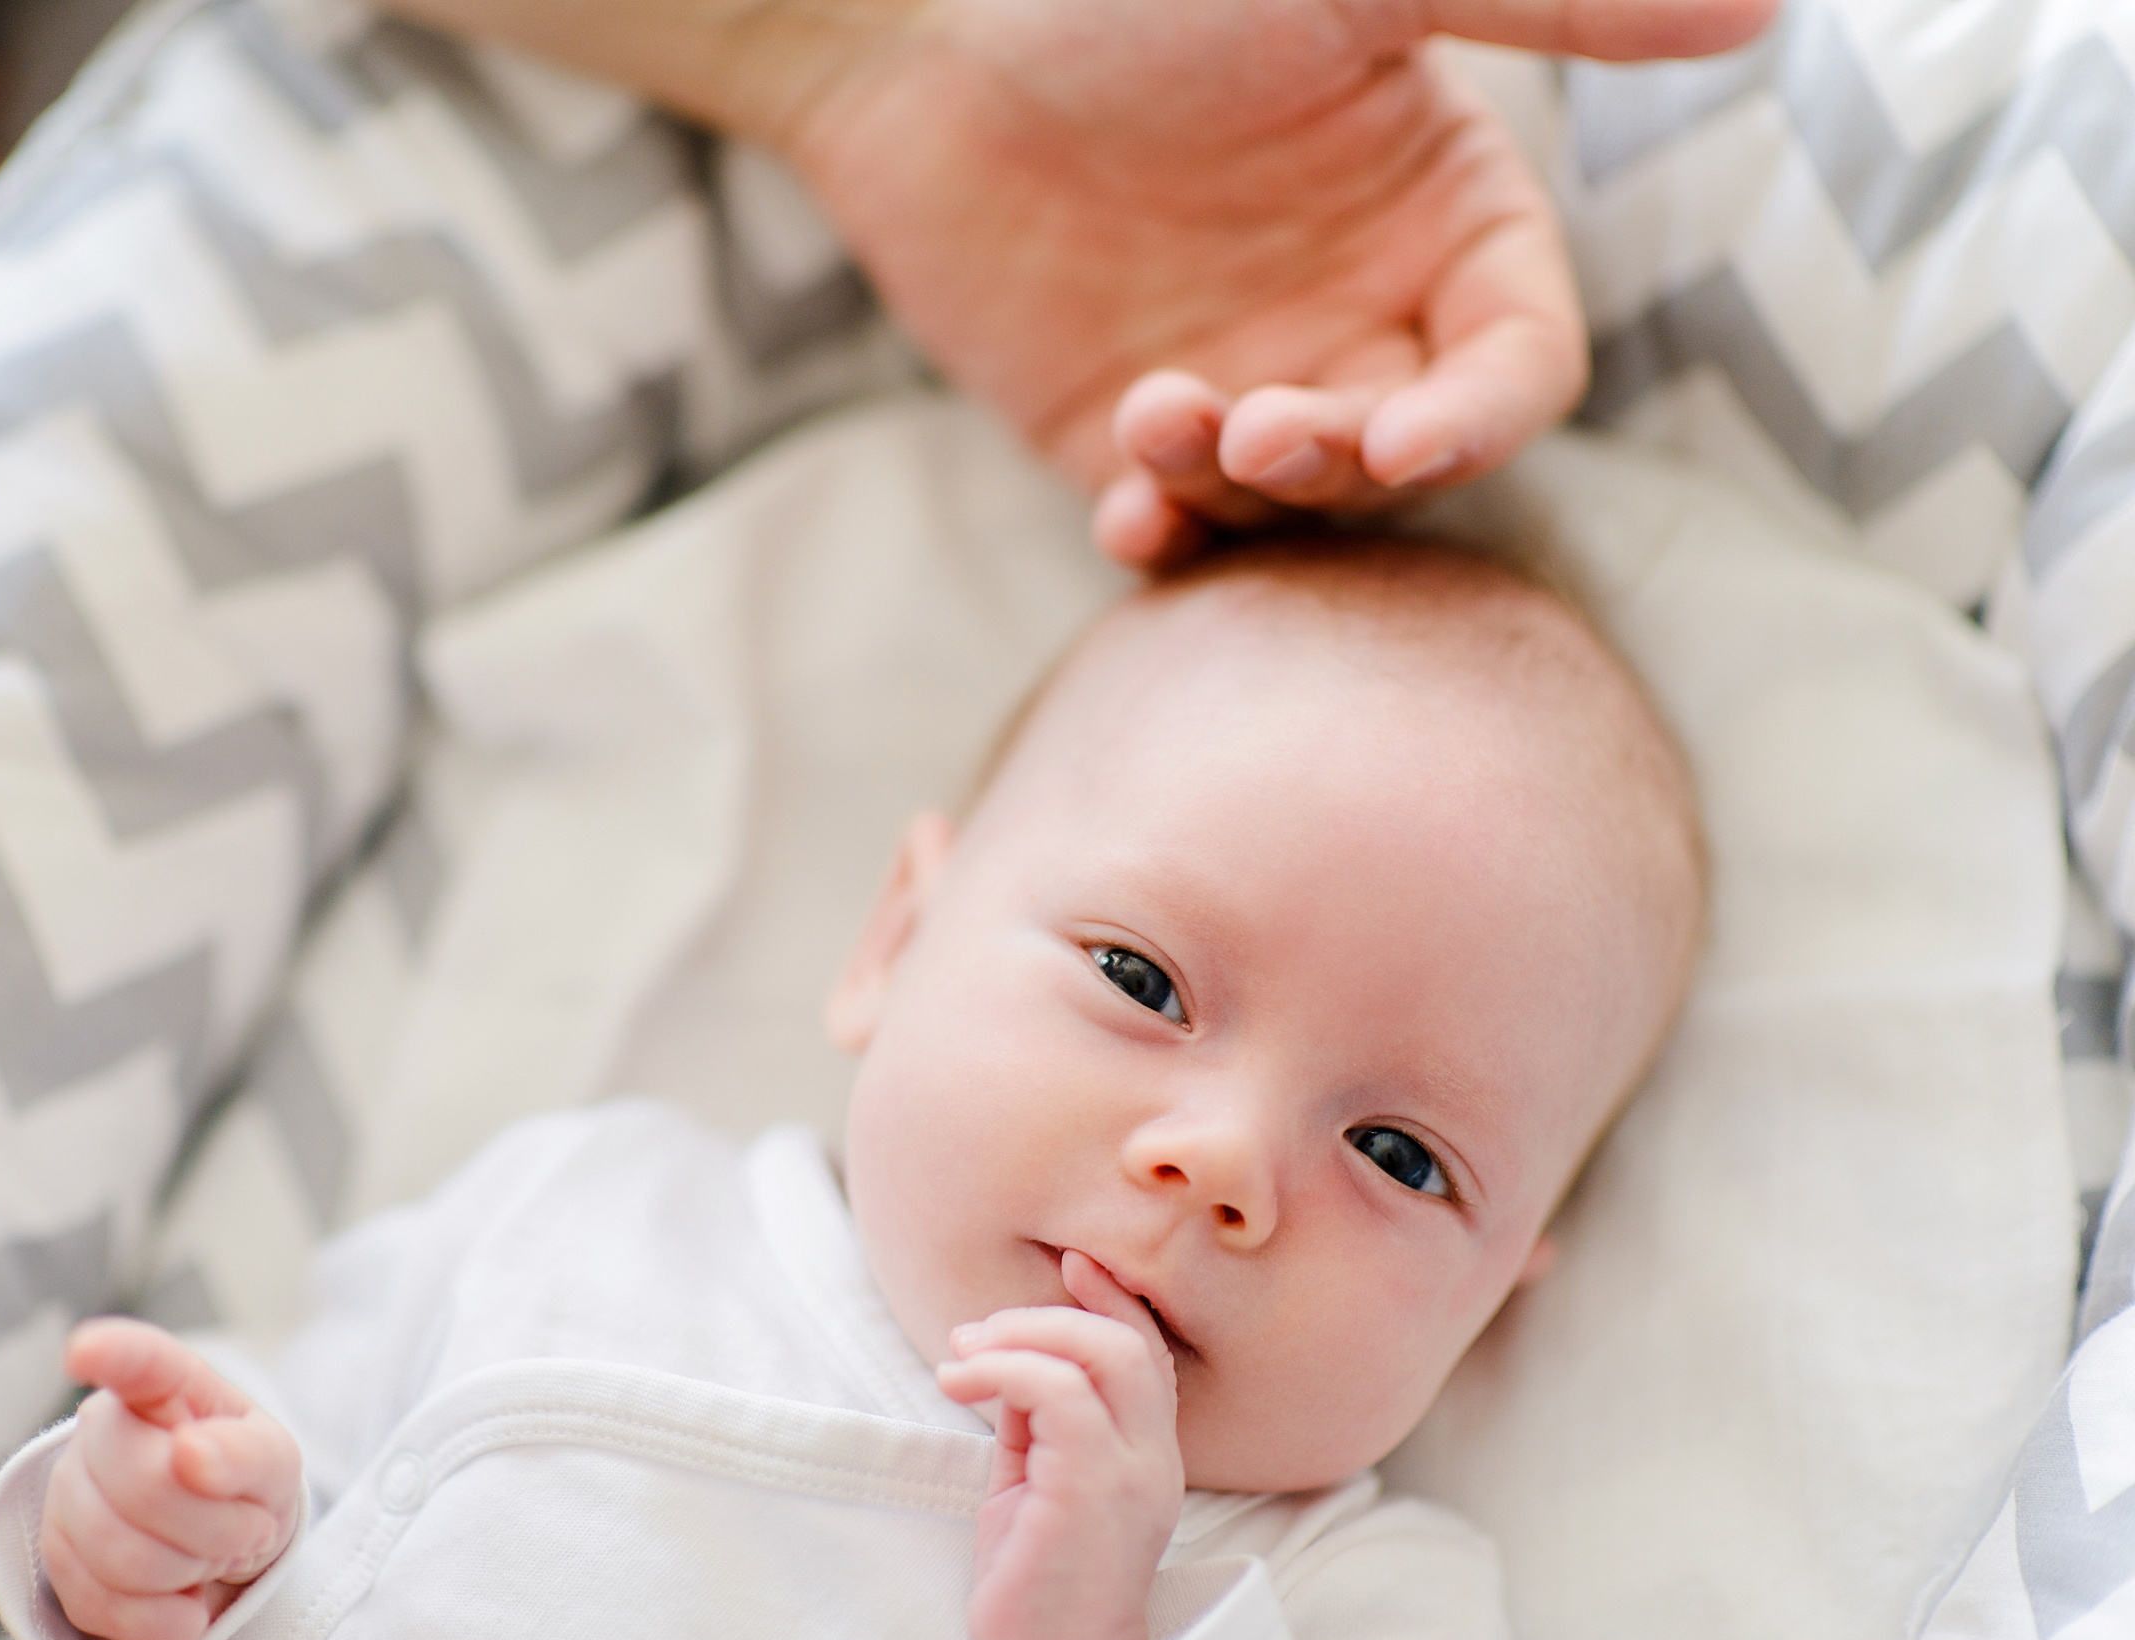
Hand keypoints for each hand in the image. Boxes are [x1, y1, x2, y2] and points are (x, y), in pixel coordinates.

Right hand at [38, 1318, 302, 1639]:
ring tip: (210, 1556)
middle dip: (215, 1526)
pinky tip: (184, 1599)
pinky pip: (102, 1606)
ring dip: (190, 1570)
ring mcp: (68, 1493)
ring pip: (119, 1554)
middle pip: (145, 1485)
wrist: (224, 1546)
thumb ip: (244, 1453)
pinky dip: (163, 1618)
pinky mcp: (56, 1561)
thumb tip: (189, 1452)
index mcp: (165, 1385)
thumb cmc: (246, 1485)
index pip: (137, 1362)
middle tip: (246, 1529)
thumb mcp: (272, 1462)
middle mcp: (102, 1429)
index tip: (84, 1351)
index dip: (111, 1354)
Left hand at [368, 0, 1770, 566]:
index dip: (1483, 417)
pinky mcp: (1126, 434)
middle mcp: (1359, 319)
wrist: (924, 36)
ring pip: (1295, 505)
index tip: (1411, 436)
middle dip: (1351, 466)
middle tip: (1270, 429)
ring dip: (1249, 491)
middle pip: (1411, 460)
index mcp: (1443, 224)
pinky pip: (1177, 525)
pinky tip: (1125, 508)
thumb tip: (1765, 12)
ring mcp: (1246, 381)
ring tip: (1168, 419)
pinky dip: (1163, 535)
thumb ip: (1557, 7)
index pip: (1517, 365)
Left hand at [936, 1250, 1185, 1639]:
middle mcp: (1155, 1462)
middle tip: (978, 1331)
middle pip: (1128, 1344)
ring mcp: (1131, 1477)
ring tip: (961, 1360)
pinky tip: (958, 1382)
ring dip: (1018, 1338)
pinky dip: (1003, 1371)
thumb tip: (1005, 1352)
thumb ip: (1035, 1416)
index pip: (1149, 1353)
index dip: (1112, 1298)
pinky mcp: (1090, 1493)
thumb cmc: (1037, 1580)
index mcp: (1148, 1456)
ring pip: (1101, 1357)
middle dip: (1047, 1314)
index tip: (1067, 1264)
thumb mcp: (1036, 1479)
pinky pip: (1059, 1396)